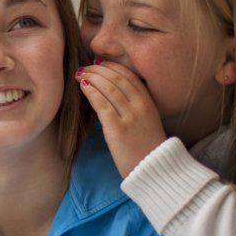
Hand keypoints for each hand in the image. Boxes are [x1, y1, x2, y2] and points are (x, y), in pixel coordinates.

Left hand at [76, 60, 167, 177]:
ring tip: (80, 74)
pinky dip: (91, 92)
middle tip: (85, 67)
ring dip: (92, 77)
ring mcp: (130, 117)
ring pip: (108, 88)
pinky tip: (83, 86)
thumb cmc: (146, 149)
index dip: (112, 67)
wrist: (154, 171)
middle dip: (99, 69)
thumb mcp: (147, 122)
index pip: (130, 76)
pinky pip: (102, 104)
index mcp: (149, 104)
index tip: (99, 64)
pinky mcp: (117, 129)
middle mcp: (141, 107)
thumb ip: (134, 107)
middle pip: (117, 79)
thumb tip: (112, 93)